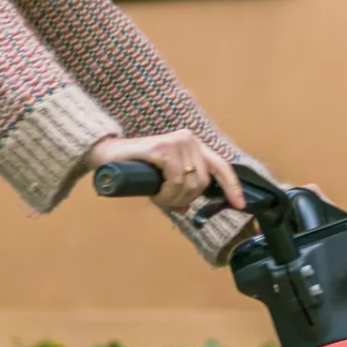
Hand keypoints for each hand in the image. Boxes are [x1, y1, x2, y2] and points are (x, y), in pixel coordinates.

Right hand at [85, 130, 244, 213]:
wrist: (106, 155)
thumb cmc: (134, 167)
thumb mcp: (163, 179)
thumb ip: (179, 188)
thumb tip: (188, 207)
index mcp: (193, 145)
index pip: (221, 166)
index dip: (233, 187)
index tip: (240, 206)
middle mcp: (188, 139)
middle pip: (202, 182)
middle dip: (186, 199)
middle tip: (167, 202)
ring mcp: (177, 141)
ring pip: (189, 184)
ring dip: (174, 198)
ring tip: (158, 197)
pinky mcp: (164, 147)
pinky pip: (176, 180)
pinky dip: (167, 193)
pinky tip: (157, 194)